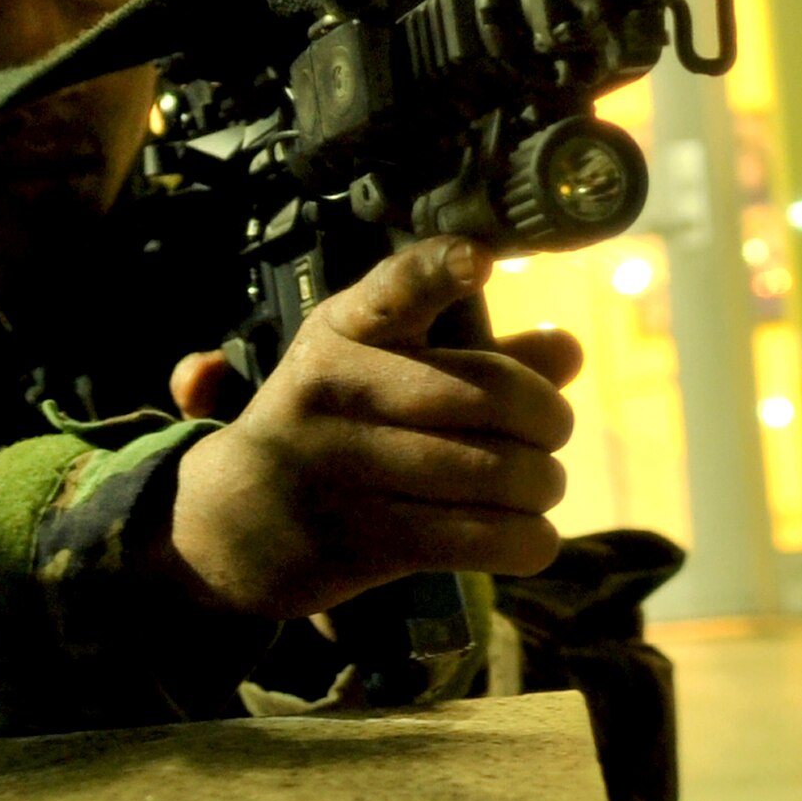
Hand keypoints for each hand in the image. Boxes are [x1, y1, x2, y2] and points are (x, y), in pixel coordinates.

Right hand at [163, 237, 580, 618]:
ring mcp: (343, 465)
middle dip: (548, 418)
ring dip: (542, 484)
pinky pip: (476, 538)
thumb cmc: (333, 428)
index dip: (437, 271)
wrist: (233, 520)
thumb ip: (478, 357)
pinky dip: (527, 541)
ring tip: (541, 485)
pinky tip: (531, 537)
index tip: (477, 260)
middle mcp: (338, 388)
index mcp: (344, 329)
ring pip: (491, 472)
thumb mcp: (383, 371)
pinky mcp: (360, 537)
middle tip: (554, 431)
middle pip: (482, 393)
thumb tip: (568, 350)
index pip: (394, 289)